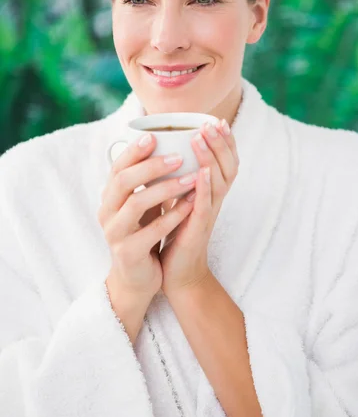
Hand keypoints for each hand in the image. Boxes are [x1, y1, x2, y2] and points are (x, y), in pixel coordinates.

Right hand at [98, 135, 196, 300]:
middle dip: (151, 166)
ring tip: (191, 179)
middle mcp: (107, 213)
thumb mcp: (141, 205)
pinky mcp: (129, 253)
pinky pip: (152, 231)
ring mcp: (115, 234)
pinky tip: (191, 204)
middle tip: (179, 156)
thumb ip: (146, 181)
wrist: (137, 279)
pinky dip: (173, 216)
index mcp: (109, 198)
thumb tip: (164, 144)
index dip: (134, 151)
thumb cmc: (142, 233)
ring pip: (136, 204)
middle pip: (123, 181)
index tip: (154, 136)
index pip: (117, 167)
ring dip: (166, 189)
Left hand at [159, 119, 238, 295]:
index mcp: (211, 193)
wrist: (177, 273)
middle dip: (221, 143)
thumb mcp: (180, 200)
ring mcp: (208, 214)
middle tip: (213, 123)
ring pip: (218, 181)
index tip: (217, 121)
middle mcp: (214, 201)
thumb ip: (180, 179)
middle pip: (228, 166)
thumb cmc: (176, 233)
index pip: (226, 162)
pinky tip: (200, 172)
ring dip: (211, 157)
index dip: (226, 142)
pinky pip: (205, 206)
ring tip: (201, 137)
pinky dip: (204, 187)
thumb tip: (165, 152)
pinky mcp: (198, 229)